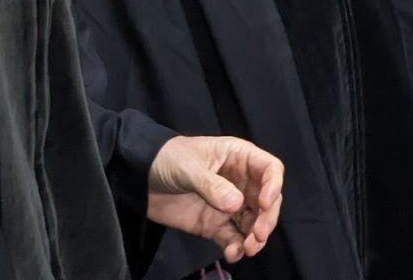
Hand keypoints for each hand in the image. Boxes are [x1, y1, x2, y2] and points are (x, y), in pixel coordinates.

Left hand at [146, 135, 283, 262]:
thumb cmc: (169, 159)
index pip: (269, 169)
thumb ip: (212, 186)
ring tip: (249, 249)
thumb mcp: (189, 167)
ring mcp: (228, 205)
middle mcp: (241, 181)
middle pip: (266, 199)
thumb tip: (236, 205)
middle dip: (267, 218)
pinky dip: (236, 247)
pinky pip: (232, 237)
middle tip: (258, 235)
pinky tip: (232, 254)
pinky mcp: (214, 224)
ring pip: (253, 221)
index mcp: (240, 158)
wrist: (139, 178)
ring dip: (255, 236)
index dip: (273, 185)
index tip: (265, 204)